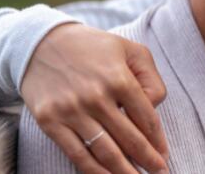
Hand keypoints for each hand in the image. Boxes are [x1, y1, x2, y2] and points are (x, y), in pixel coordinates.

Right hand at [20, 23, 168, 173]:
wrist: (40, 44)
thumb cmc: (93, 47)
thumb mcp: (130, 49)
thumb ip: (150, 77)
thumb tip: (154, 107)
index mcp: (119, 77)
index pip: (146, 117)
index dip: (157, 140)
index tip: (164, 154)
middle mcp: (96, 96)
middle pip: (129, 138)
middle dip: (147, 159)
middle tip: (160, 172)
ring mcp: (71, 111)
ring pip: (105, 152)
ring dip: (124, 171)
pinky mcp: (50, 121)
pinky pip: (76, 154)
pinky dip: (94, 171)